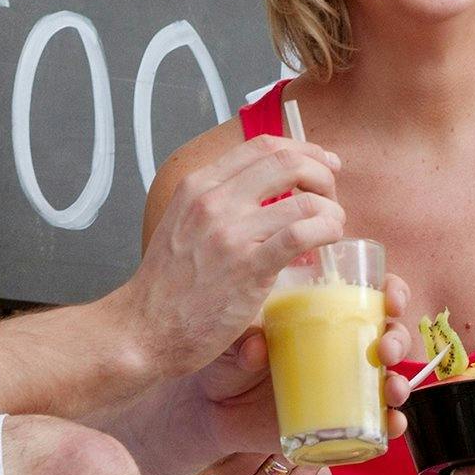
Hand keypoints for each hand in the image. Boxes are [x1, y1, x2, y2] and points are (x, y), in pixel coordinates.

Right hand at [113, 135, 344, 377]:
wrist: (143, 328)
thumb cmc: (166, 286)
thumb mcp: (183, 224)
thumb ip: (218, 204)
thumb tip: (265, 195)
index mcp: (199, 185)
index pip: (262, 146)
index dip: (302, 150)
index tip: (322, 164)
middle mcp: (214, 201)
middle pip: (288, 163)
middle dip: (322, 174)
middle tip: (329, 197)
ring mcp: (231, 233)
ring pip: (304, 201)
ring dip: (331, 210)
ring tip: (331, 228)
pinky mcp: (248, 267)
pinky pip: (302, 234)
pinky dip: (327, 231)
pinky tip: (327, 241)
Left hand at [181, 272, 415, 466]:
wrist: (217, 411)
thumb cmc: (229, 361)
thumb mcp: (232, 341)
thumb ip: (240, 339)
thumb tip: (256, 349)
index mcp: (325, 317)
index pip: (371, 295)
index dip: (393, 292)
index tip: (392, 299)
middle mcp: (343, 349)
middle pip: (390, 336)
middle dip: (399, 340)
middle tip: (385, 351)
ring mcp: (346, 386)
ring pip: (391, 378)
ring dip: (402, 383)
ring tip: (393, 390)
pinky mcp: (341, 420)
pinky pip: (377, 422)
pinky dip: (393, 423)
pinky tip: (393, 423)